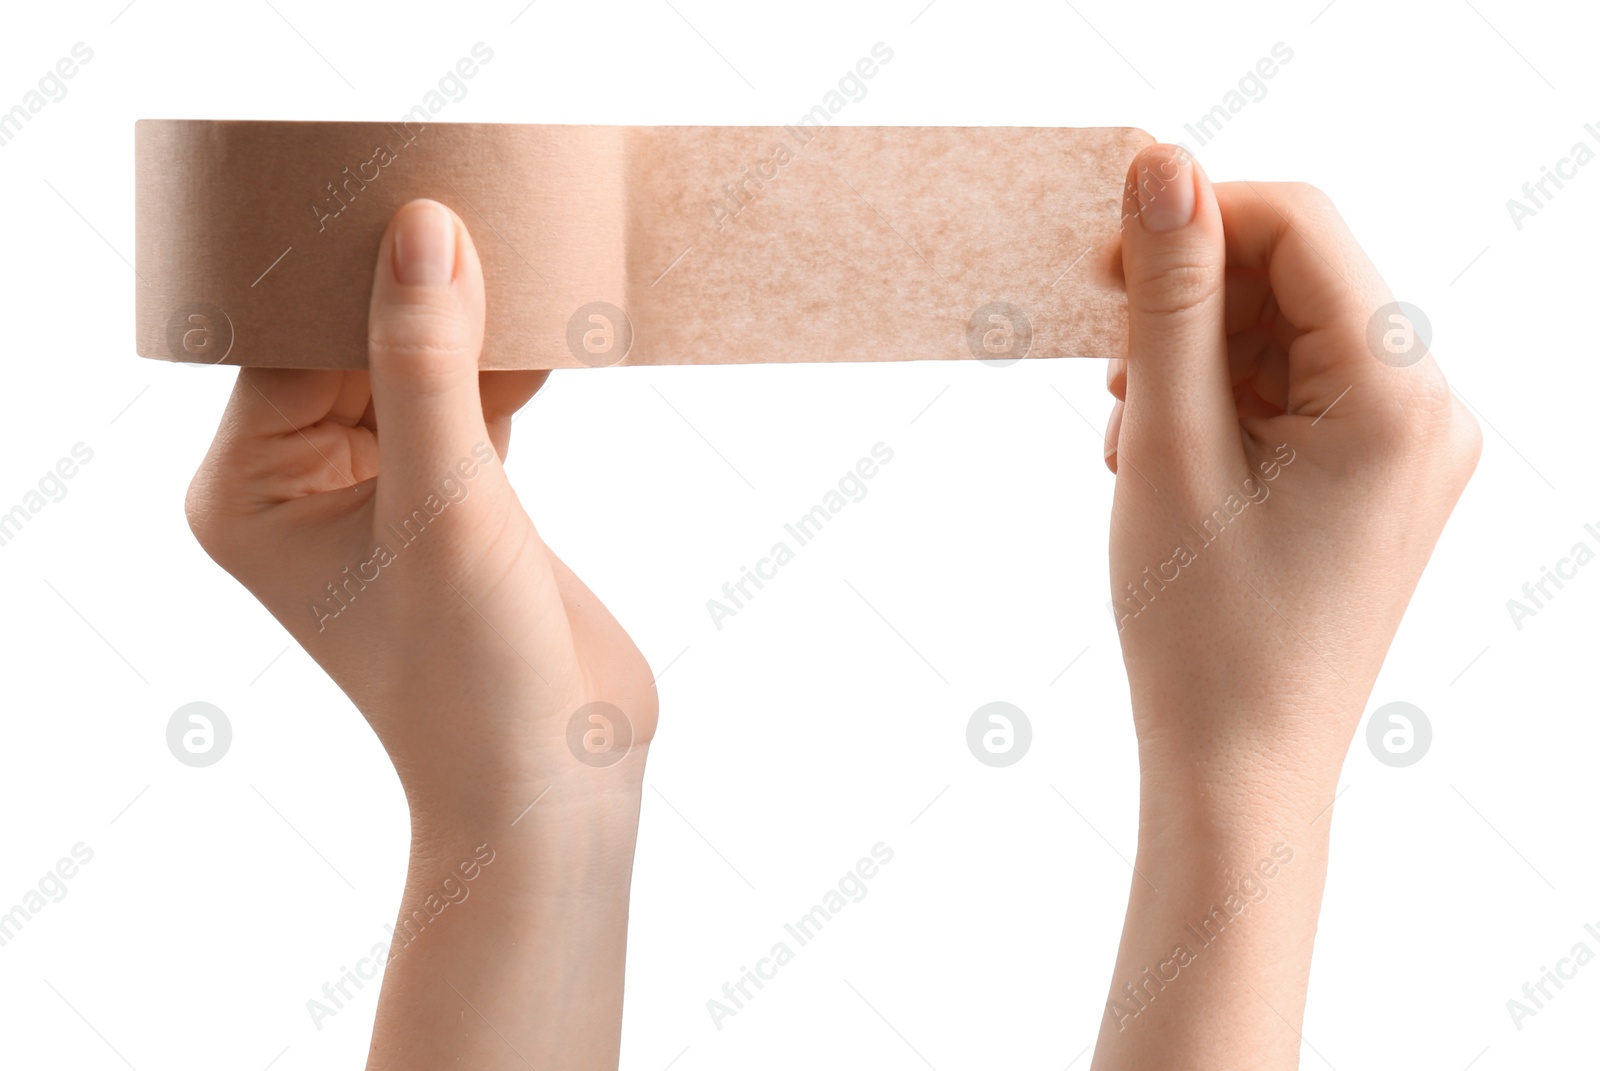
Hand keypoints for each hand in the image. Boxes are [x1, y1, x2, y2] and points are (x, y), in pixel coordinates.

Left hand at [186, 199, 655, 1067]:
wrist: (553, 781)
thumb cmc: (469, 672)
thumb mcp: (444, 504)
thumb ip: (428, 364)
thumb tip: (421, 228)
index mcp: (251, 486)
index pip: (289, 339)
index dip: (349, 265)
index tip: (422, 191)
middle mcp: (302, 482)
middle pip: (352, 340)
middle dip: (419, 283)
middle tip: (486, 207)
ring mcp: (382, 491)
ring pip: (421, 365)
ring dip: (474, 318)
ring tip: (531, 251)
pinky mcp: (457, 500)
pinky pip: (473, 402)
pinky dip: (511, 365)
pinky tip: (556, 322)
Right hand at [1104, 148, 1478, 796]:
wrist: (1240, 770)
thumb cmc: (1205, 631)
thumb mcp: (1171, 445)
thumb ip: (1169, 299)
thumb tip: (1163, 165)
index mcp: (1402, 397)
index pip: (1302, 228)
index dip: (1196, 217)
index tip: (1104, 256)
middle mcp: (1430, 411)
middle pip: (1297, 280)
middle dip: (1189, 304)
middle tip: (1108, 369)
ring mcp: (1409, 448)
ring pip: (1287, 335)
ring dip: (1195, 358)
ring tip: (1132, 437)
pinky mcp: (1377, 477)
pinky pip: (1297, 392)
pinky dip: (1222, 402)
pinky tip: (1164, 457)